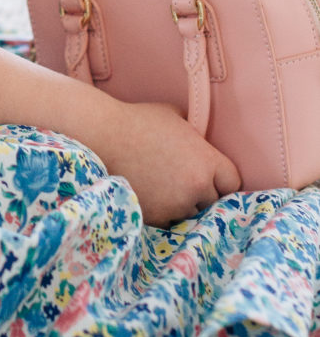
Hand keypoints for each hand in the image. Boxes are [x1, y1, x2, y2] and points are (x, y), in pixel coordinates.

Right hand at [101, 101, 240, 226]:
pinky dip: (163, 212)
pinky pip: (169, 221)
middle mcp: (196, 186)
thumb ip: (194, 131)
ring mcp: (176, 204)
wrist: (103, 135)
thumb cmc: (138, 120)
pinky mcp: (156, 216)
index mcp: (206, 161)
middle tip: (182, 182)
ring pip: (191, 214)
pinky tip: (151, 196)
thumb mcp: (175, 115)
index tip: (210, 178)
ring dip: (183, 206)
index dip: (221, 180)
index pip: (232, 183)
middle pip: (213, 202)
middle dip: (201, 194)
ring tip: (164, 189)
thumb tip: (200, 135)